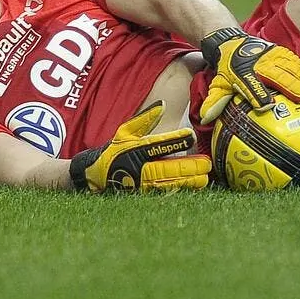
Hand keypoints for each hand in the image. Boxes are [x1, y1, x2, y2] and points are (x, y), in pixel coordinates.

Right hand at [68, 101, 210, 192]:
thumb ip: (145, 119)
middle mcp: (137, 166)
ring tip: (204, 178)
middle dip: (188, 166)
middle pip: (166, 167)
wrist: (94, 175)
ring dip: (187, 181)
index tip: (191, 136)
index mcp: (134, 148)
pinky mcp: (141, 194)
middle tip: (206, 163)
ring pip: (167, 182)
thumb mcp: (126, 131)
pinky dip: (178, 190)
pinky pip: (162, 193)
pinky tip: (192, 188)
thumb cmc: (114, 150)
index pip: (157, 143)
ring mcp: (139, 182)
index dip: (175, 140)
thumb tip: (162, 104)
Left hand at [197, 27, 299, 123]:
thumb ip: (215, 101)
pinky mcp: (281, 52)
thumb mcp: (219, 84)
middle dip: (289, 84)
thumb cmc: (228, 70)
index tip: (266, 106)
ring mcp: (272, 56)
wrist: (232, 42)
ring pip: (291, 67)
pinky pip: (297, 61)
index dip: (258, 95)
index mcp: (242, 74)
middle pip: (277, 75)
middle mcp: (259, 64)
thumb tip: (205, 118)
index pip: (250, 86)